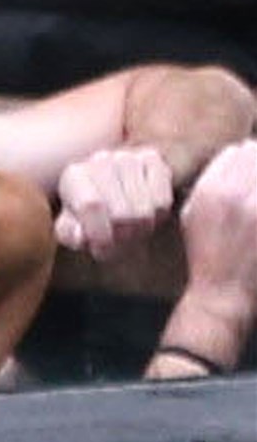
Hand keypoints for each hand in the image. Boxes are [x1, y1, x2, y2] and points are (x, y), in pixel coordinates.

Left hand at [55, 147, 172, 259]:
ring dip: (139, 230)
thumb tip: (81, 236)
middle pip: (122, 213)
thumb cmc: (86, 218)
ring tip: (129, 229)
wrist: (112, 196)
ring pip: (144, 211)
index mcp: (74, 176)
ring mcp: (129, 157)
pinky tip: (144, 213)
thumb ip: (70, 235)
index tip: (100, 246)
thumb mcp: (71, 231)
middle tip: (117, 239)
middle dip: (121, 236)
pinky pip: (162, 202)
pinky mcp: (153, 160)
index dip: (100, 233)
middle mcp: (100, 160)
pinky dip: (156, 217)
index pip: (92, 206)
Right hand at [180, 140, 256, 322]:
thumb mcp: (191, 216)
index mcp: (207, 191)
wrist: (223, 291)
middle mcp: (232, 194)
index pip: (237, 151)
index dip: (247, 158)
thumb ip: (208, 184)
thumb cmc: (206, 255)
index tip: (249, 172)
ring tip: (253, 203)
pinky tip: (256, 215)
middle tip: (252, 189)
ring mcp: (254, 207)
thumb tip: (235, 156)